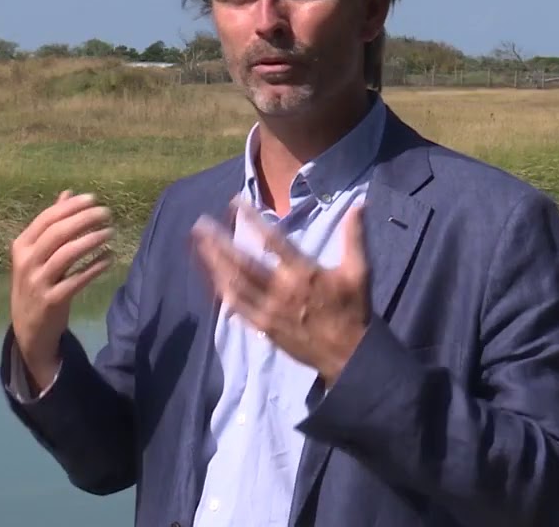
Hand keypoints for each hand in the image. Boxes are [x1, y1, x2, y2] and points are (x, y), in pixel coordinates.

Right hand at [10, 190, 114, 390]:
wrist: (28, 330)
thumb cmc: (36, 285)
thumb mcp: (37, 254)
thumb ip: (51, 225)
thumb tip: (67, 194)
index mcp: (21, 246)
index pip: (47, 219)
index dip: (71, 207)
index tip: (93, 198)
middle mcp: (26, 262)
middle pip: (57, 233)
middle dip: (84, 219)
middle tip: (106, 213)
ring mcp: (37, 282)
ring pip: (67, 254)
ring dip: (91, 240)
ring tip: (110, 232)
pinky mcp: (52, 300)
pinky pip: (77, 279)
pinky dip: (95, 266)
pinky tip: (110, 257)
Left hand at [190, 197, 371, 385]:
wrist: (349, 355)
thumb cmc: (352, 310)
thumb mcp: (359, 271)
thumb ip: (354, 236)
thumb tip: (359, 204)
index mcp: (302, 274)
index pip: (273, 241)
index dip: (252, 219)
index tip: (235, 202)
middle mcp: (280, 291)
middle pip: (242, 264)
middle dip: (219, 243)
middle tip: (200, 225)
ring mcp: (269, 311)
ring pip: (234, 285)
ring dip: (214, 264)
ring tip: (199, 246)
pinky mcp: (264, 327)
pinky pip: (238, 308)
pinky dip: (222, 293)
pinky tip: (211, 280)